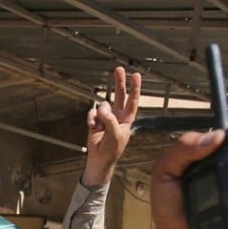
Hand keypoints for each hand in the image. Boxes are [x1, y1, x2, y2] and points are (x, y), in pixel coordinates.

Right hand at [83, 67, 141, 185]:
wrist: (99, 159)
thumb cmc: (112, 149)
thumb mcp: (115, 135)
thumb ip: (110, 120)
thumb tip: (102, 109)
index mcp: (127, 118)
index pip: (133, 100)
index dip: (135, 87)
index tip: (135, 75)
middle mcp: (117, 115)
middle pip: (119, 95)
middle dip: (119, 82)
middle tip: (118, 69)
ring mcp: (106, 117)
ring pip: (103, 105)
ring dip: (100, 114)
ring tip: (100, 126)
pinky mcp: (95, 120)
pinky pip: (92, 113)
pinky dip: (92, 119)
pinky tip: (92, 126)